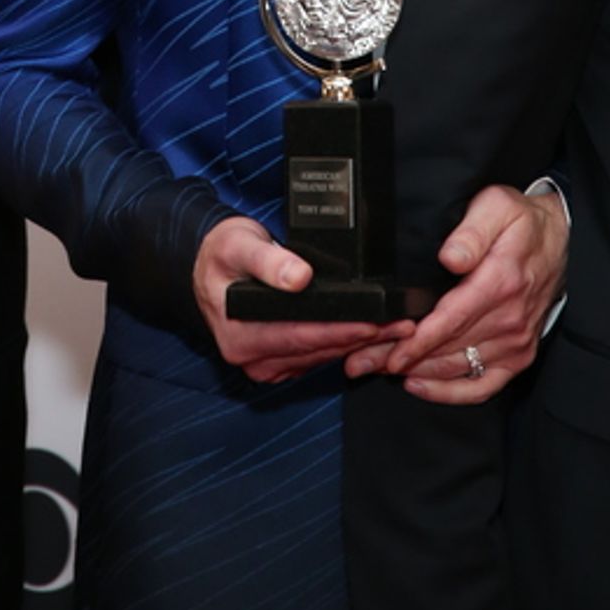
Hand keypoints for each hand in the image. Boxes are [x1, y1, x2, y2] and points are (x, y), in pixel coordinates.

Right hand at [193, 215, 410, 384]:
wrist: (204, 265)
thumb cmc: (222, 253)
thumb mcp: (239, 245)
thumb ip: (268, 261)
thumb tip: (299, 279)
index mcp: (240, 336)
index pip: (301, 336)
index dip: (342, 331)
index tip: (376, 323)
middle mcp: (252, 358)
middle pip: (317, 350)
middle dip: (363, 339)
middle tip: (404, 327)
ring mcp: (265, 364)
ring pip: (320, 357)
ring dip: (359, 344)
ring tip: (397, 330)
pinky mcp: (277, 361)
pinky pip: (315, 357)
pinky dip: (342, 345)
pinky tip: (370, 334)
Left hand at [343, 185, 567, 403]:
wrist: (562, 241)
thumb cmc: (522, 222)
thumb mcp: (497, 207)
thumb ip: (471, 231)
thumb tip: (450, 257)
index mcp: (500, 282)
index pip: (451, 320)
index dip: (417, 341)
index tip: (388, 352)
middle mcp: (509, 319)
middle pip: (446, 348)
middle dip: (400, 358)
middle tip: (361, 361)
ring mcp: (515, 341)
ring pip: (458, 369)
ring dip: (418, 373)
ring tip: (378, 370)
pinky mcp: (518, 356)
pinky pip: (483, 386)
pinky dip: (451, 392)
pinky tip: (421, 386)